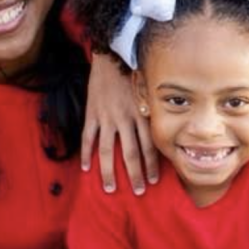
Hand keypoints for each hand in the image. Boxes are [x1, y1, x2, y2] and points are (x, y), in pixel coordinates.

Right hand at [81, 52, 158, 193]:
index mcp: (141, 114)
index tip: (154, 180)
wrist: (112, 56)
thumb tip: (161, 135)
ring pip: (108, 151)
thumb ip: (151, 114)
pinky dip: (87, 154)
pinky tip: (87, 169)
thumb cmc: (134, 74)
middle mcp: (125, 118)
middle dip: (135, 175)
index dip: (152, 165)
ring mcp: (107, 117)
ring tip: (110, 189)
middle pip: (131, 153)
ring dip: (109, 172)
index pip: (149, 146)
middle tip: (139, 191)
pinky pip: (88, 138)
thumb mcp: (148, 93)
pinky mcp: (92, 113)